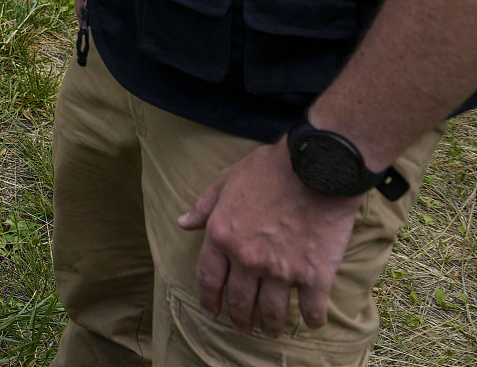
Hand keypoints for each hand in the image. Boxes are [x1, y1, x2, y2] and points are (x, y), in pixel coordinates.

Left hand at [179, 139, 363, 334]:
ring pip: (272, 311)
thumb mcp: (226, 181)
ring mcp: (281, 270)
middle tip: (244, 327)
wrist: (314, 168)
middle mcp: (247, 258)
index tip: (212, 311)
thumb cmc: (269, 169)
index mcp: (222, 236)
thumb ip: (204, 206)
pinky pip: (311, 308)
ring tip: (271, 330)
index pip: (208, 278)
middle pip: (240, 300)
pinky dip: (311, 320)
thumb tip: (183, 223)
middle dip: (240, 318)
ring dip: (271, 325)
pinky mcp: (314, 275)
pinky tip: (311, 324)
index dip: (209, 298)